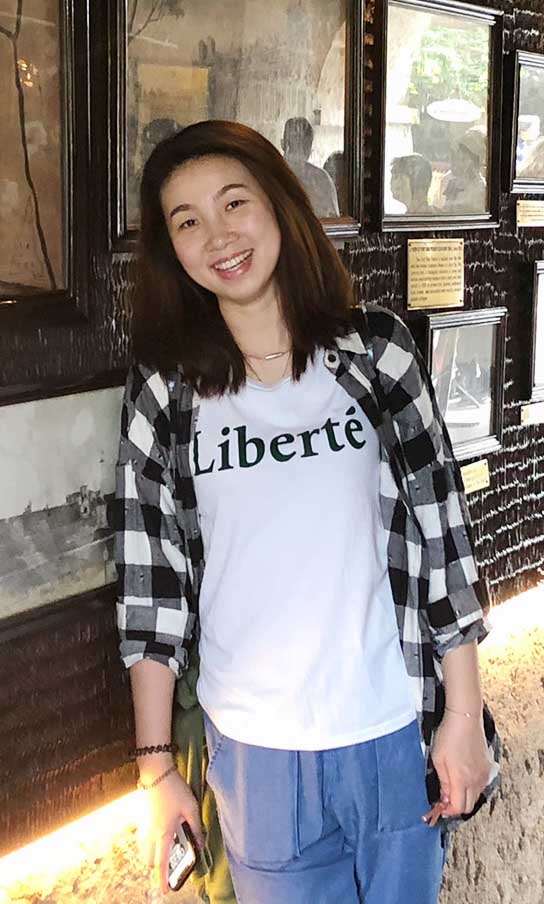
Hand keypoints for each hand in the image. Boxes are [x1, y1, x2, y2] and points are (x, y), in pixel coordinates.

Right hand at [141, 768, 203, 893]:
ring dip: (154, 855)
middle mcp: (152, 833)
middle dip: (158, 867)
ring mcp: (146, 825)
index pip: (161, 863)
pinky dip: (150, 843)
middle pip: (151, 860)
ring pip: (146, 850)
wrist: (156, 772)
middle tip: (171, 867)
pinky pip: (144, 838)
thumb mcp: (191, 808)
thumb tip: (199, 844)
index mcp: (163, 833)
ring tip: (168, 850)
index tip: (166, 891)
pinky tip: (161, 834)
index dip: (163, 879)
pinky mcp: (144, 817)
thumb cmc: (175, 790)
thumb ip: (196, 828)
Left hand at [424, 710, 492, 824]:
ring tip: (452, 787)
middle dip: (456, 807)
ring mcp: (484, 774)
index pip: (458, 807)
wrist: (465, 717)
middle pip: (468, 806)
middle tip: (444, 801)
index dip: (448, 812)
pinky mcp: (488, 766)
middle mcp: (476, 780)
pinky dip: (472, 787)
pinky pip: (481, 785)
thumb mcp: (438, 759)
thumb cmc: (449, 734)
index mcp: (461, 779)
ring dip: (464, 797)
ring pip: (476, 796)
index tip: (440, 808)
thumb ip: (443, 782)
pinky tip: (463, 778)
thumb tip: (444, 799)